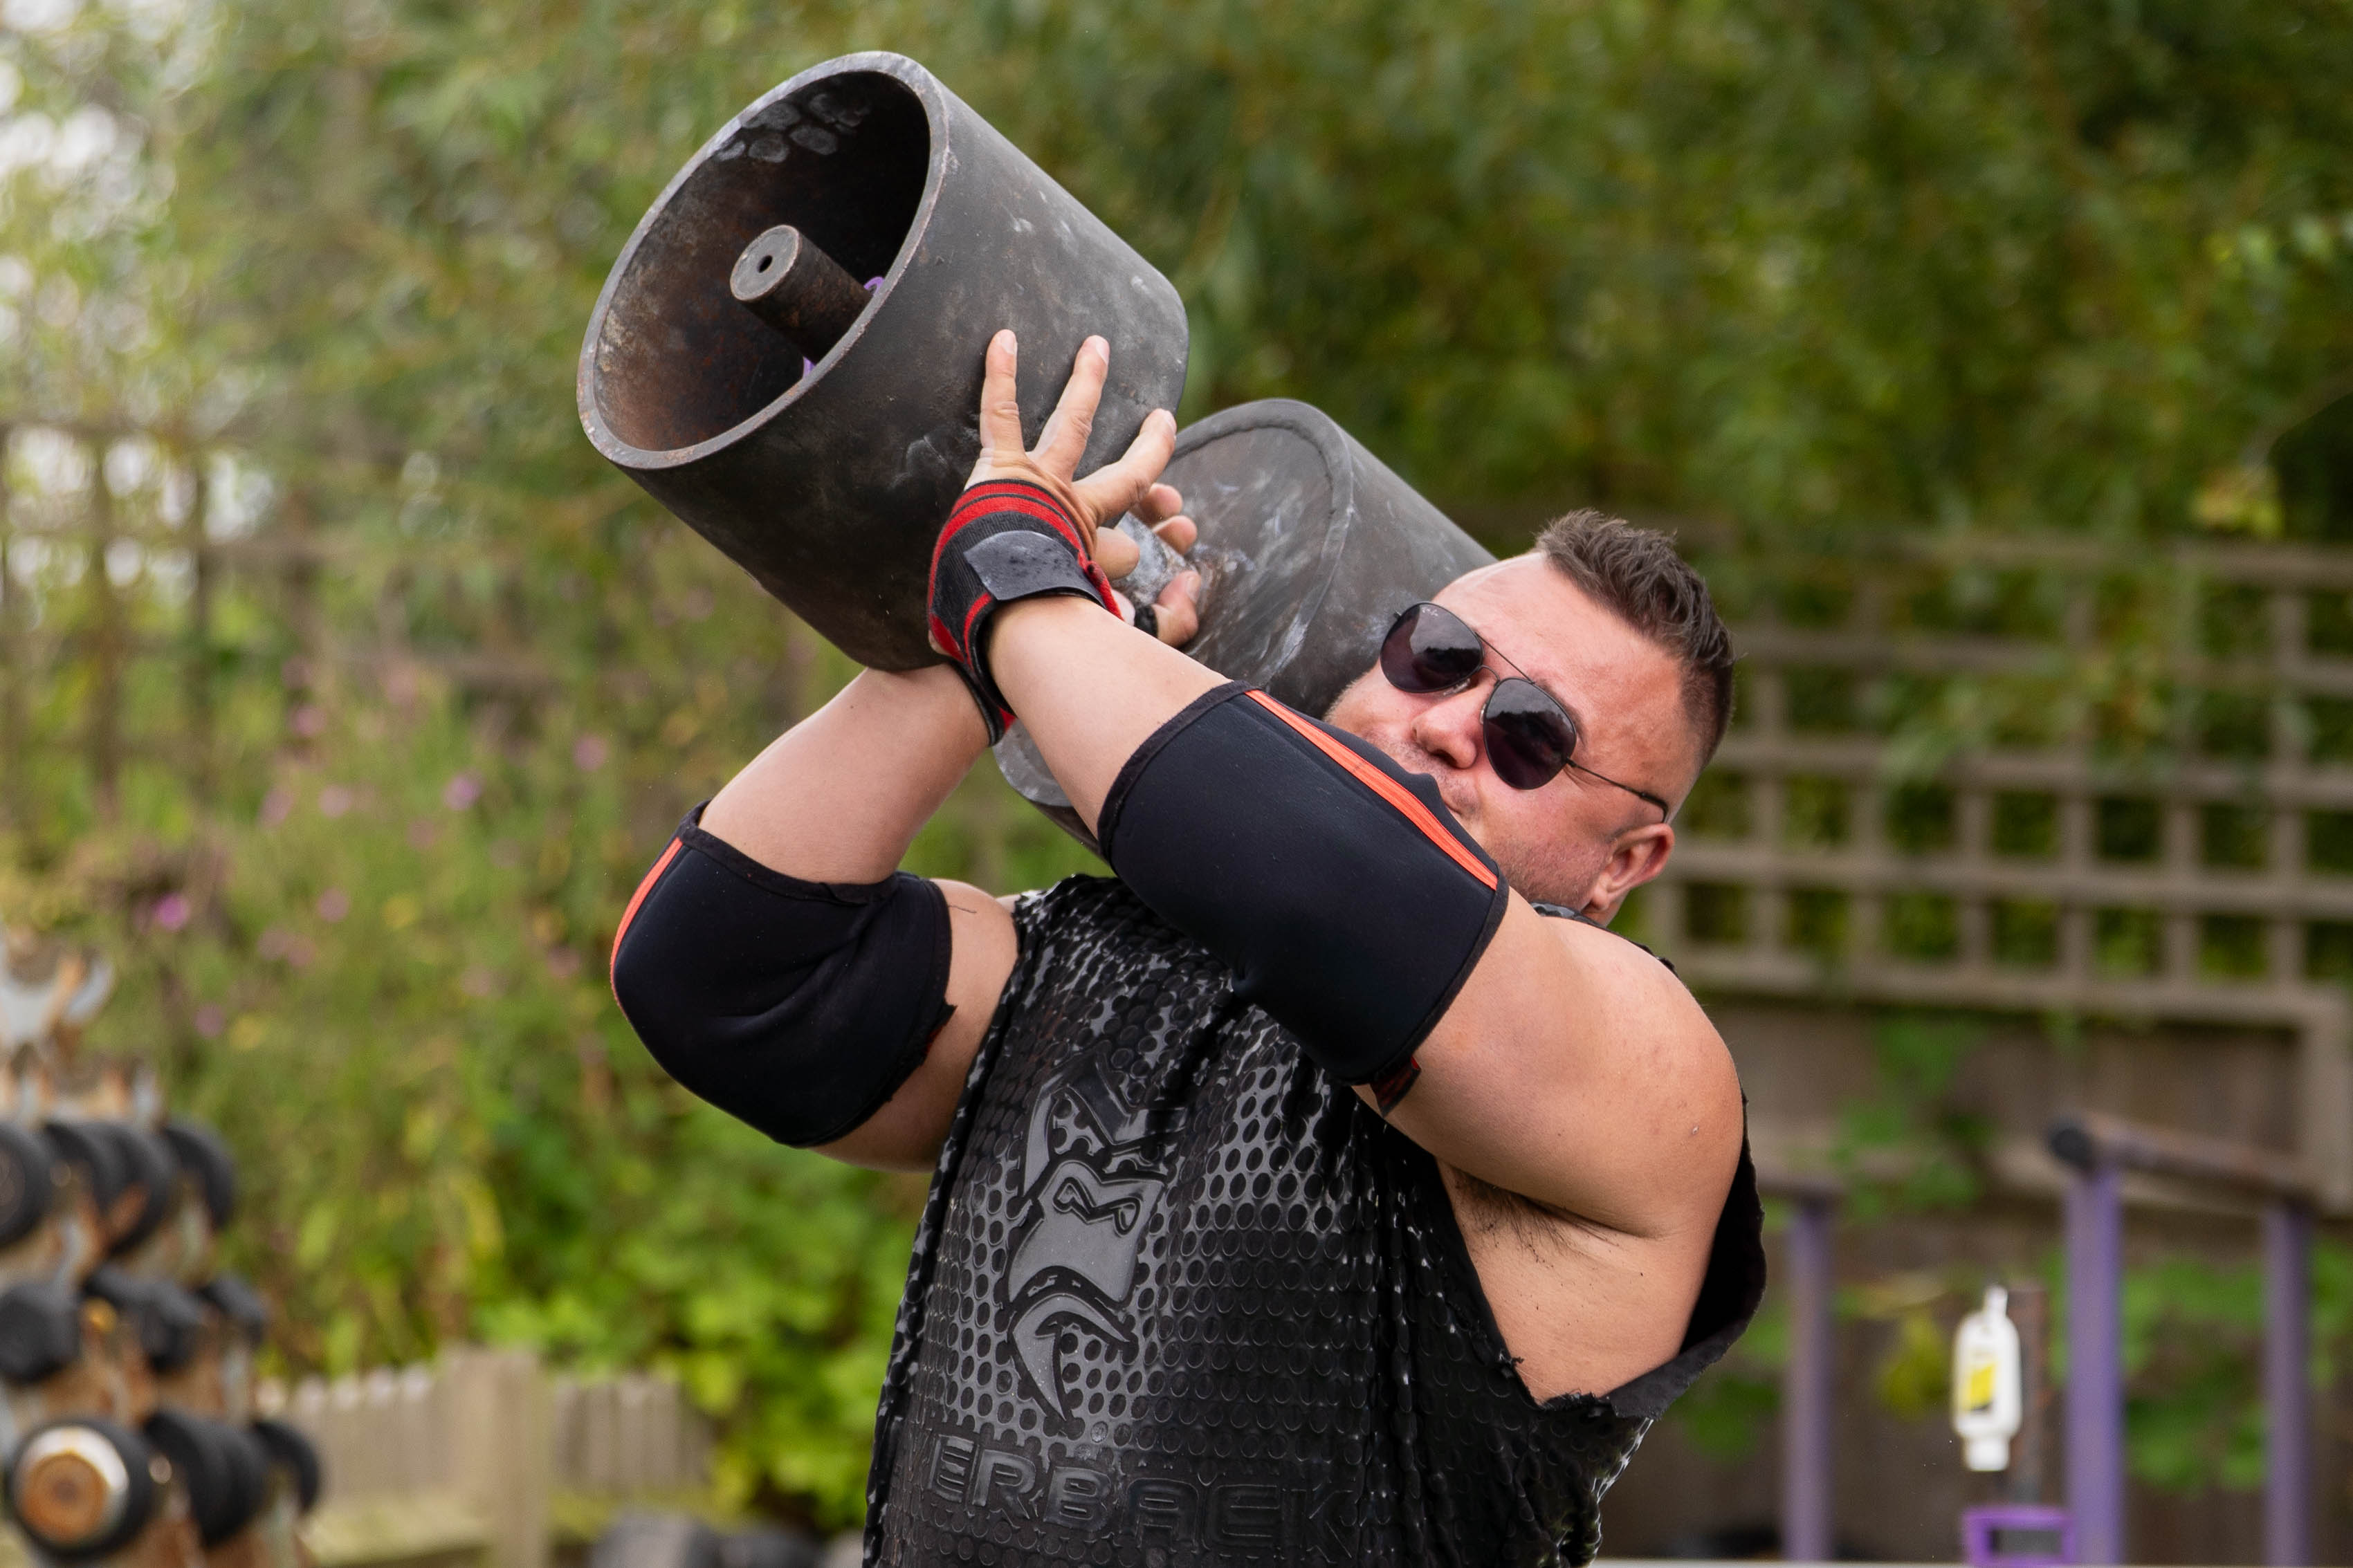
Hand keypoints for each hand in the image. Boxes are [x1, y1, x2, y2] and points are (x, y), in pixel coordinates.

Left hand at [967, 329, 1201, 644]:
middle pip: (1125, 478)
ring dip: (1087, 382)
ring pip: (1073, 422)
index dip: (1162, 540)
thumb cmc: (1059, 633)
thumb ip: (1167, 622)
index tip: (1178, 537)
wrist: (1009, 617)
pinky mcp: (1002, 470)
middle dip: (1148, 453)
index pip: (1137, 544)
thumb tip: (1192, 591)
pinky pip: (1001, 413)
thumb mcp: (1124, 636)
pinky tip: (1003, 339)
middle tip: (1161, 424)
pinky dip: (1001, 375)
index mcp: (1102, 552)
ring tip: (1096, 346)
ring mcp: (1043, 484)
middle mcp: (1080, 510)